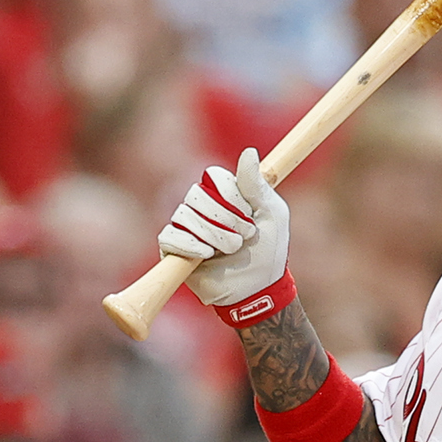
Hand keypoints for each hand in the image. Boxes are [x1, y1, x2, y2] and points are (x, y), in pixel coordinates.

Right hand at [157, 149, 290, 314]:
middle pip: (197, 195)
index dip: (230, 195)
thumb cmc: (268, 252)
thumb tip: (249, 152)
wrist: (257, 289)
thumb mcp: (272, 214)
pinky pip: (169, 237)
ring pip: (184, 215)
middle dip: (225, 218)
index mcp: (224, 194)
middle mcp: (202, 208)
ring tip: (230, 250)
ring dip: (213, 235)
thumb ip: (257, 185)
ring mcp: (186, 228)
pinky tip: (207, 255)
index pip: (213, 176)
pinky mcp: (173, 251)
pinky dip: (190, 245)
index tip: (250, 214)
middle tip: (244, 237)